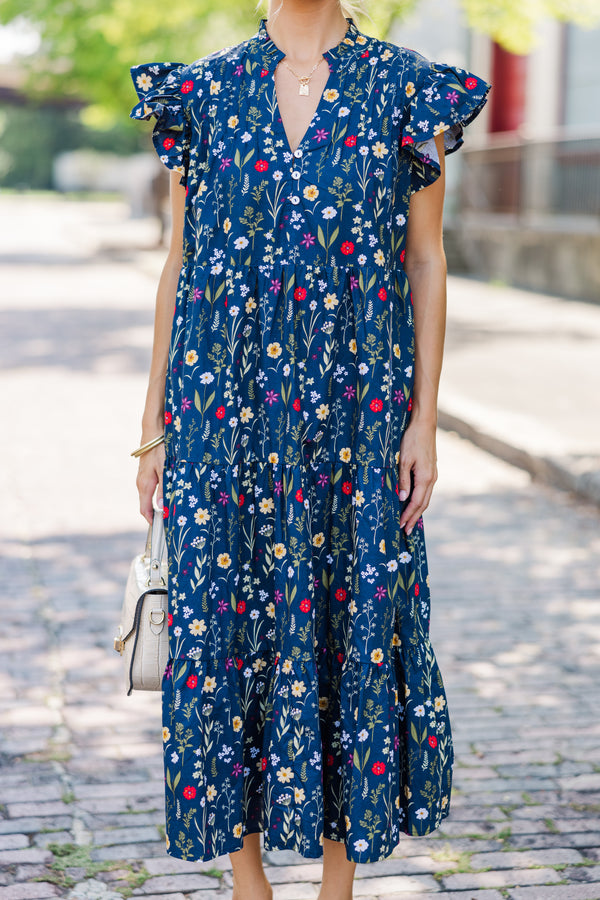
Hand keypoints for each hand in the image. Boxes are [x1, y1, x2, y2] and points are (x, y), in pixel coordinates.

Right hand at [136, 442, 165, 524]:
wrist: (152, 434)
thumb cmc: (160, 450)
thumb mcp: (165, 470)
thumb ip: (163, 489)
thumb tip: (161, 508)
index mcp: (144, 485)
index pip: (144, 510)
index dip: (151, 521)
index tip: (160, 528)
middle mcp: (140, 484)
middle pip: (146, 506)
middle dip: (155, 515)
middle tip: (168, 522)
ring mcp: (142, 479)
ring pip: (147, 498)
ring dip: (156, 506)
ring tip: (168, 512)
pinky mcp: (145, 475)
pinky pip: (149, 490)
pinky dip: (155, 497)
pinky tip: (166, 497)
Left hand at [398, 418, 437, 534]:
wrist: (424, 424)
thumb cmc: (412, 440)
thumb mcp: (403, 460)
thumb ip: (403, 480)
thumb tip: (402, 499)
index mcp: (425, 478)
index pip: (416, 503)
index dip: (408, 515)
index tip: (401, 526)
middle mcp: (432, 479)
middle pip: (423, 504)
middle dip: (414, 518)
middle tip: (406, 531)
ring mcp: (433, 475)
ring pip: (426, 498)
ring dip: (417, 510)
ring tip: (409, 520)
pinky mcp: (431, 470)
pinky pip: (426, 490)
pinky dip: (420, 500)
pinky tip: (413, 502)